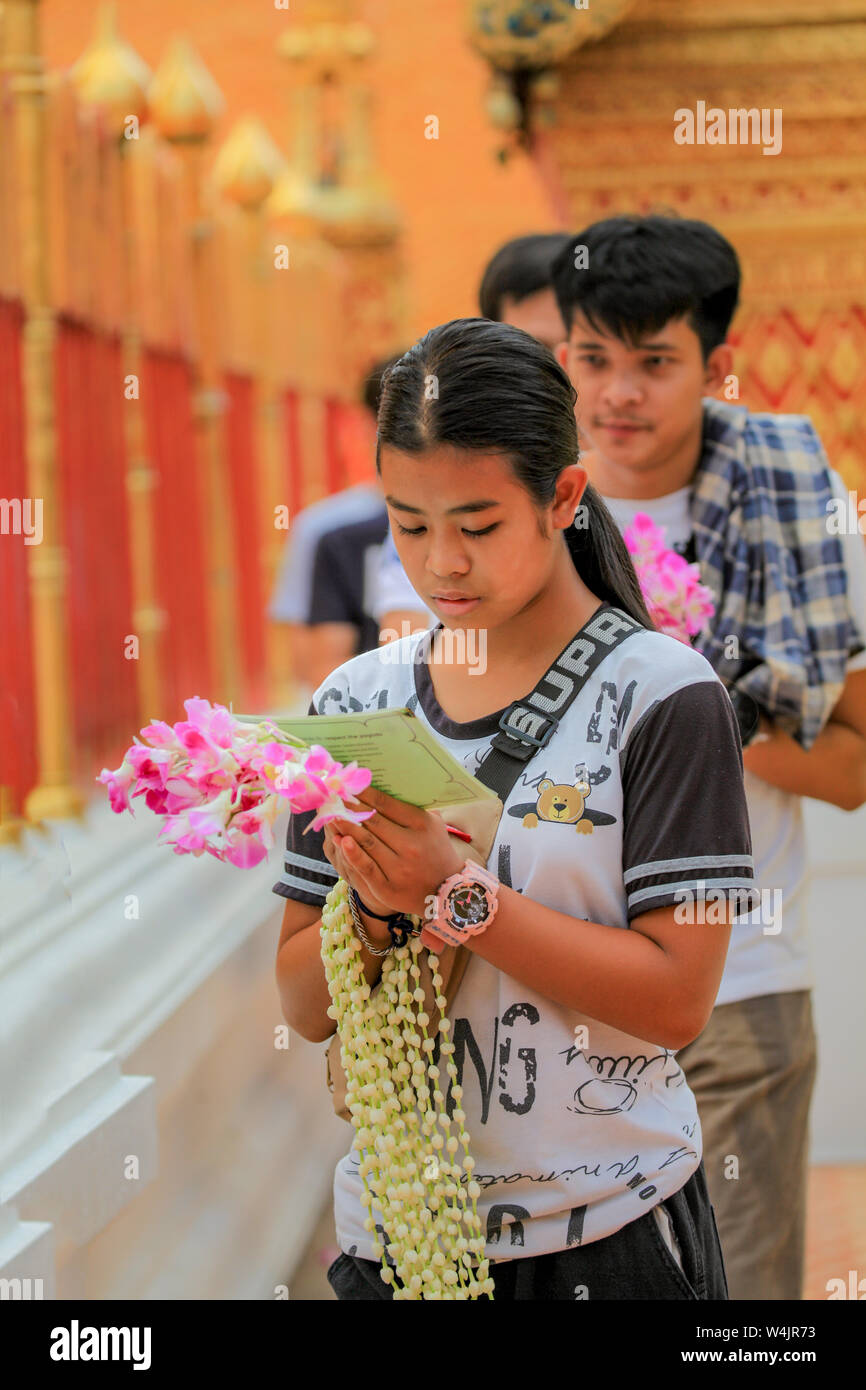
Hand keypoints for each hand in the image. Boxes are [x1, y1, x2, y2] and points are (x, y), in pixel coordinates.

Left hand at [323, 786, 465, 919]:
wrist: (447, 891)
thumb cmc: (436, 851)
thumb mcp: (434, 825)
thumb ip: (414, 807)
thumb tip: (387, 787)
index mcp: (422, 825)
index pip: (386, 804)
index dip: (364, 794)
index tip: (349, 785)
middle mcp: (411, 845)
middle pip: (373, 821)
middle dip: (350, 808)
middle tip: (334, 796)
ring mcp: (399, 867)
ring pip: (366, 842)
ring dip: (346, 827)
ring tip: (331, 814)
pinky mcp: (387, 887)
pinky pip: (366, 867)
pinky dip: (351, 853)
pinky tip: (340, 840)